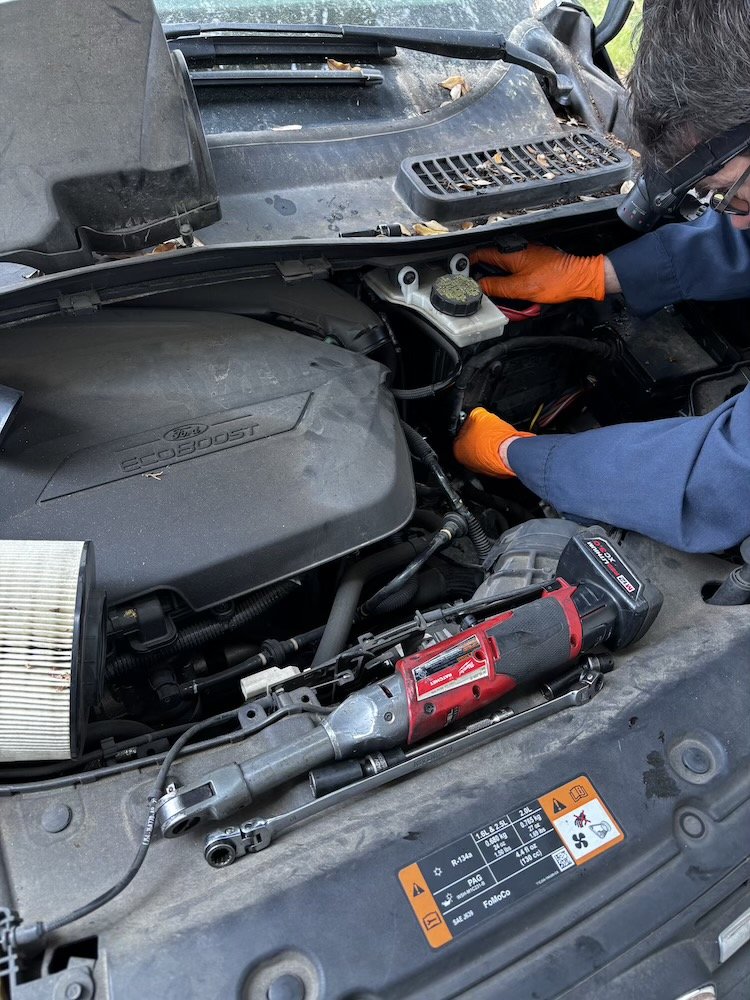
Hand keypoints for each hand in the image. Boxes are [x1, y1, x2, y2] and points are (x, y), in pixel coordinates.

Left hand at [453, 407, 533, 477]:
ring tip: (495, 435)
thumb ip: (474, 415)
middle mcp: (467, 463)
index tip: (475, 421)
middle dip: (478, 436)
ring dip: (487, 443)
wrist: (511, 452)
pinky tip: (501, 444)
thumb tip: (475, 414)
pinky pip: (492, 457)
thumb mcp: (480, 416)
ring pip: (481, 452)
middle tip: (486, 428)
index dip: (468, 425)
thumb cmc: (493, 438)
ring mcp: (481, 468)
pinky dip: (495, 451)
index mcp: (458, 450)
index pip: (459, 435)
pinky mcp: (494, 472)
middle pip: (470, 444)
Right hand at [471, 245, 607, 303]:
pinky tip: (508, 287)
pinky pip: (513, 267)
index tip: (460, 272)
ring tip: (490, 289)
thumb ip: (498, 287)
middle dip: (481, 272)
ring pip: (502, 264)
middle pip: (490, 259)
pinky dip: (507, 276)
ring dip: (494, 275)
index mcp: (511, 253)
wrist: (580, 277)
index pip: (481, 253)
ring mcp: (527, 254)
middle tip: (474, 286)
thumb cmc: (557, 280)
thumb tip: (480, 287)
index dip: (468, 263)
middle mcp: (518, 249)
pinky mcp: (534, 260)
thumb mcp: (521, 288)